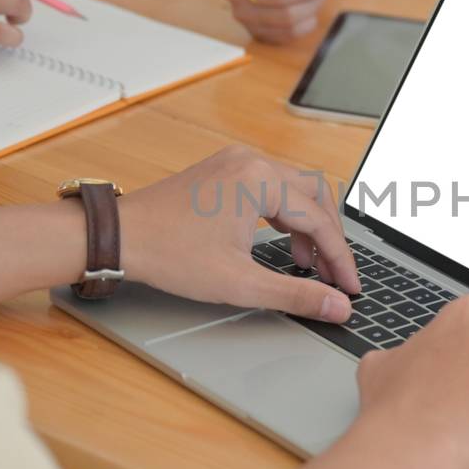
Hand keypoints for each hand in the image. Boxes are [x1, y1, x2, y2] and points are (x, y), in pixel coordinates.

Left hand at [117, 145, 360, 321]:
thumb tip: (337, 307)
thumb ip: (295, 295)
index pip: (320, 220)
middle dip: (329, 237)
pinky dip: (283, 214)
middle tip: (334, 274)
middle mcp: (252, 161)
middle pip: (315, 195)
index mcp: (260, 180)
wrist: (119, 236)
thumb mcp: (239, 283)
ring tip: (306, 264)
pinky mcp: (223, 170)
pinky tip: (280, 243)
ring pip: (293, 189)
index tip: (349, 287)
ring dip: (307, 225)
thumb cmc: (169, 254)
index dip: (340, 258)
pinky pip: (270, 187)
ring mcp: (236, 162)